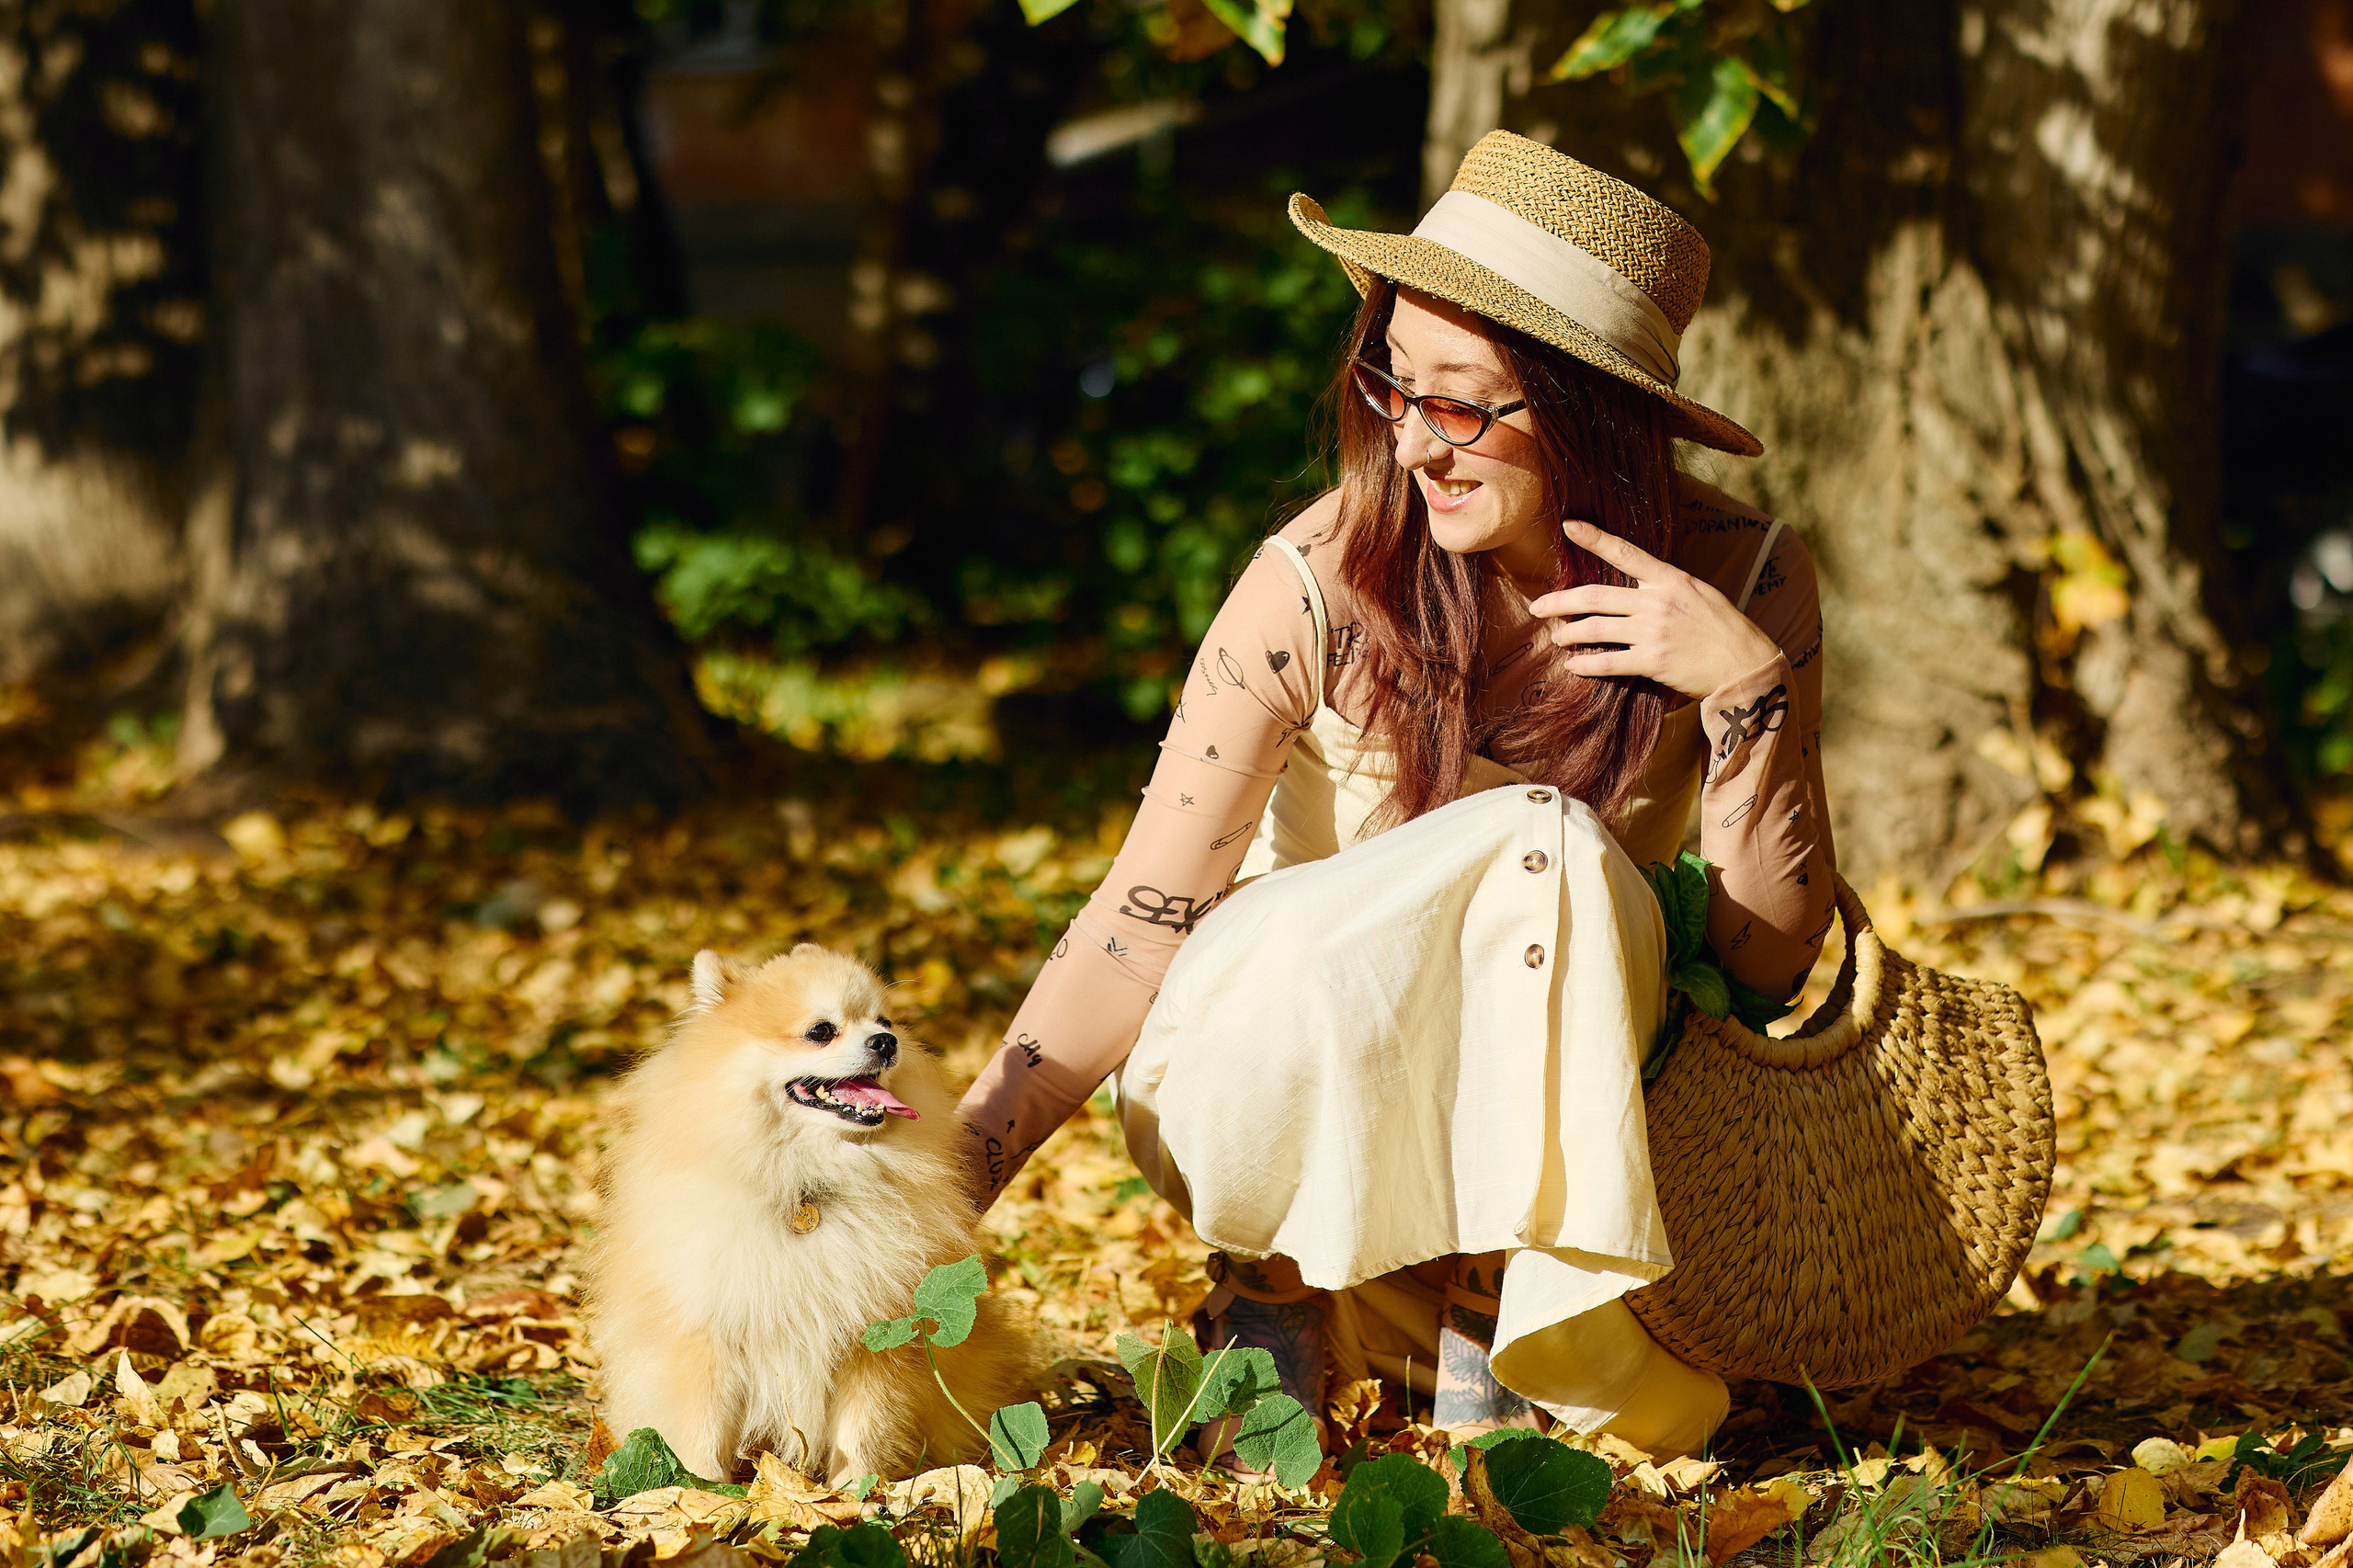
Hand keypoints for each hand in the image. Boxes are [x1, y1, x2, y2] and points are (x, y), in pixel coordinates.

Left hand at [1529, 518, 1781, 699]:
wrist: (1745, 665)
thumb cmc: (1723, 629)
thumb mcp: (1700, 593)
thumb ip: (1666, 587)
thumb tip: (1636, 586)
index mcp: (1670, 579)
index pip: (1625, 552)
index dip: (1594, 538)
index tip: (1569, 526)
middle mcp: (1658, 601)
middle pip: (1595, 596)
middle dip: (1560, 601)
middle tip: (1538, 606)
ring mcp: (1653, 631)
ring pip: (1595, 629)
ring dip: (1569, 633)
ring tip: (1557, 637)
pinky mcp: (1652, 661)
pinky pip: (1607, 662)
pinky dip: (1585, 665)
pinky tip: (1572, 666)